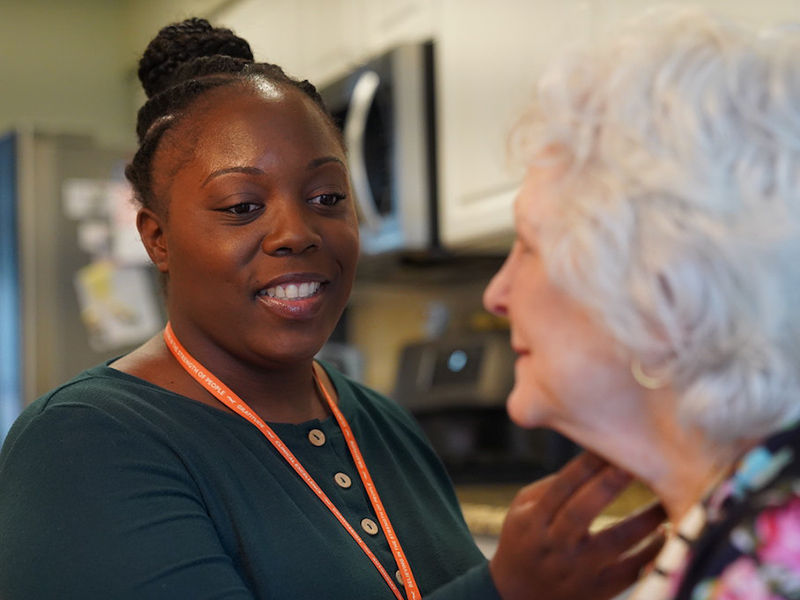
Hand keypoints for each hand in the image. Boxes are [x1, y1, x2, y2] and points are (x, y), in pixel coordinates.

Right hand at [488, 452, 665, 599]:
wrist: (518, 596)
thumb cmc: (524, 541)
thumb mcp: (521, 511)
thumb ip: (549, 486)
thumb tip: (590, 462)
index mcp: (533, 521)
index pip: (561, 487)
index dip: (586, 464)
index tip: (609, 446)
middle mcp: (554, 546)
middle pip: (583, 511)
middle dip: (611, 484)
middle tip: (638, 463)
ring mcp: (576, 572)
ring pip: (615, 541)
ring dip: (646, 518)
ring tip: (666, 498)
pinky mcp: (598, 592)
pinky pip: (632, 571)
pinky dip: (653, 551)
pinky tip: (665, 532)